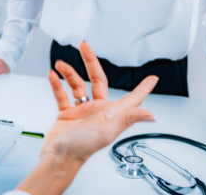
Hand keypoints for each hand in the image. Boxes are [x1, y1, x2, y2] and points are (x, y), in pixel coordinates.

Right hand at [16, 42, 157, 194]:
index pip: (132, 97)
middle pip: (97, 79)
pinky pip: (62, 95)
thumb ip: (128, 119)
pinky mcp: (67, 115)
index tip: (153, 78)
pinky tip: (52, 76)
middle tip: (85, 46)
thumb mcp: (107, 131)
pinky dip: (57, 85)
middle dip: (90, 61)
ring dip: (68, 73)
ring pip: (77, 85)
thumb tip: (151, 114)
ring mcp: (82, 111)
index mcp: (111, 113)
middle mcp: (98, 110)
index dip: (143, 88)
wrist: (58, 158)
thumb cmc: (82, 149)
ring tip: (60, 64)